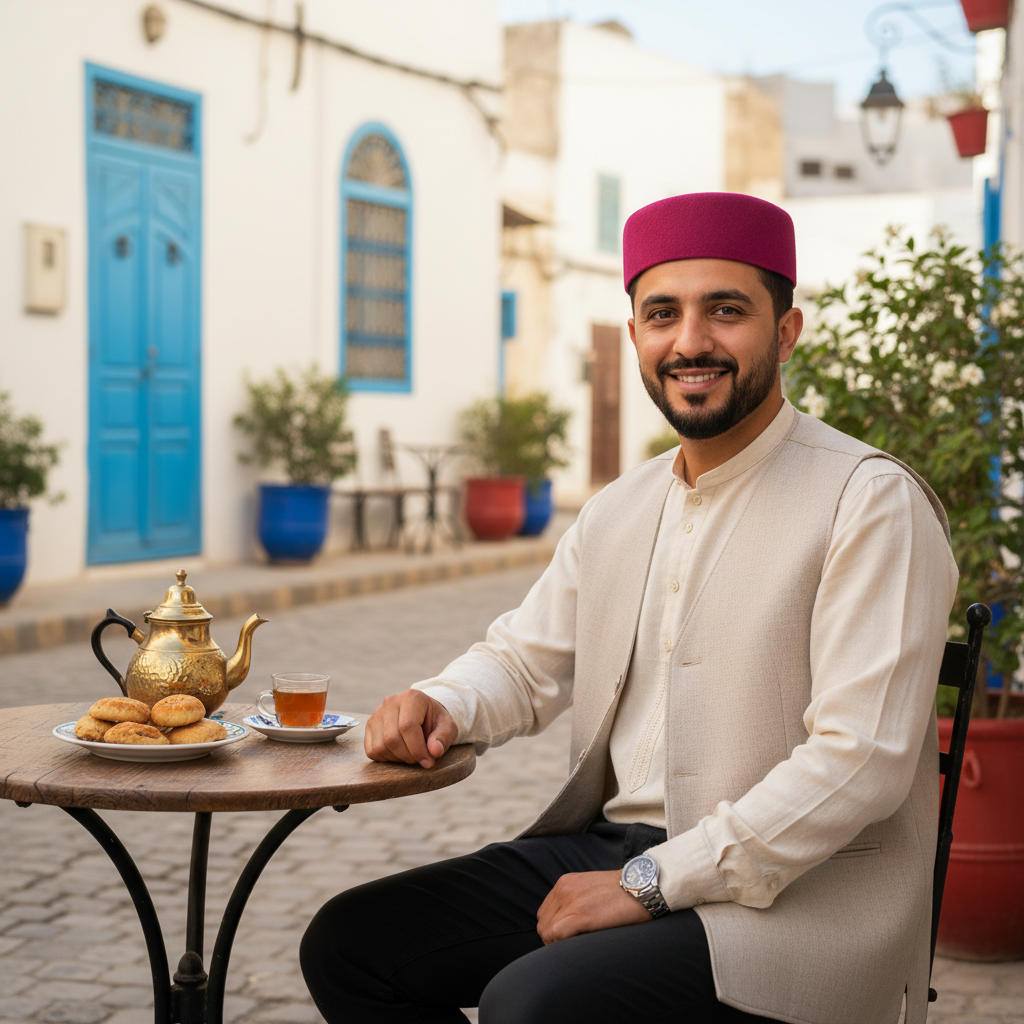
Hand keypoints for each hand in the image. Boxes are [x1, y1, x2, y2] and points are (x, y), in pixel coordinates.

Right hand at [364, 689, 457, 768]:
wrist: (423, 715)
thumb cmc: (436, 722)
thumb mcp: (447, 727)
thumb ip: (443, 738)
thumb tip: (434, 751)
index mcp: (411, 697)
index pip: (407, 726)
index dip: (418, 749)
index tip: (429, 762)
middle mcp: (390, 702)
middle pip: (392, 738)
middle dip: (408, 756)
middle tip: (420, 759)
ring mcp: (376, 714)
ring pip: (380, 747)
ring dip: (398, 759)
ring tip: (411, 754)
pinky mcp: (369, 726)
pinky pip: (372, 751)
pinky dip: (386, 759)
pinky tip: (399, 753)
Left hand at [536, 870, 650, 943]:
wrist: (644, 886)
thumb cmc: (623, 893)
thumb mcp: (592, 890)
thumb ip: (577, 901)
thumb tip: (567, 925)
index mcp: (565, 882)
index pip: (545, 913)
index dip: (552, 930)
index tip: (567, 940)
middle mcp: (564, 888)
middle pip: (543, 923)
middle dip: (553, 939)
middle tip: (573, 946)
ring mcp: (572, 900)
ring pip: (547, 930)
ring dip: (558, 943)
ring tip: (578, 946)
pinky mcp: (582, 914)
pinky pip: (557, 934)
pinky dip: (562, 944)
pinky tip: (579, 944)